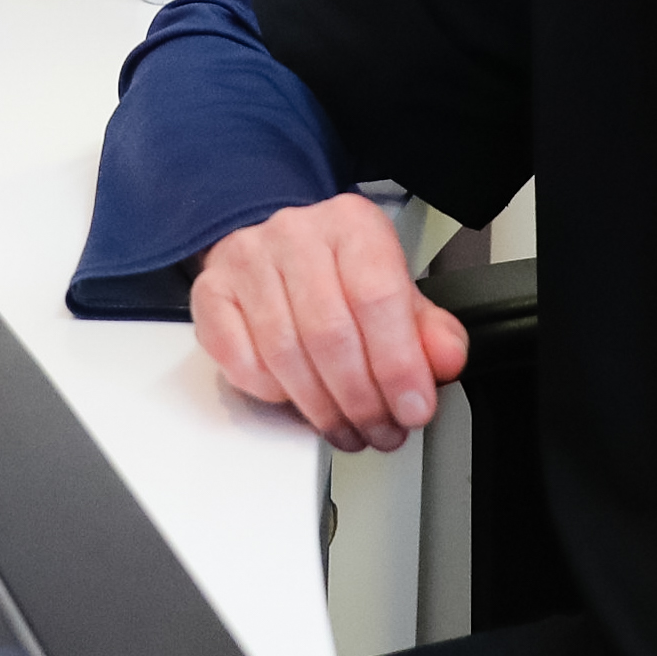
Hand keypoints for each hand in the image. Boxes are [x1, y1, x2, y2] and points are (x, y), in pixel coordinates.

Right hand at [191, 193, 468, 453]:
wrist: (278, 250)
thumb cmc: (339, 274)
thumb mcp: (396, 292)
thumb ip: (428, 330)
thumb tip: (446, 359)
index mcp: (351, 224)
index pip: (378, 298)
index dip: (398, 365)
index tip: (413, 409)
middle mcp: (295, 235)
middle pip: (329, 333)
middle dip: (361, 399)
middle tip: (381, 431)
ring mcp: (246, 261)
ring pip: (285, 354)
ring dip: (321, 408)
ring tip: (348, 428)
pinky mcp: (210, 292)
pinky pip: (240, 361)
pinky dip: (272, 393)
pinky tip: (297, 399)